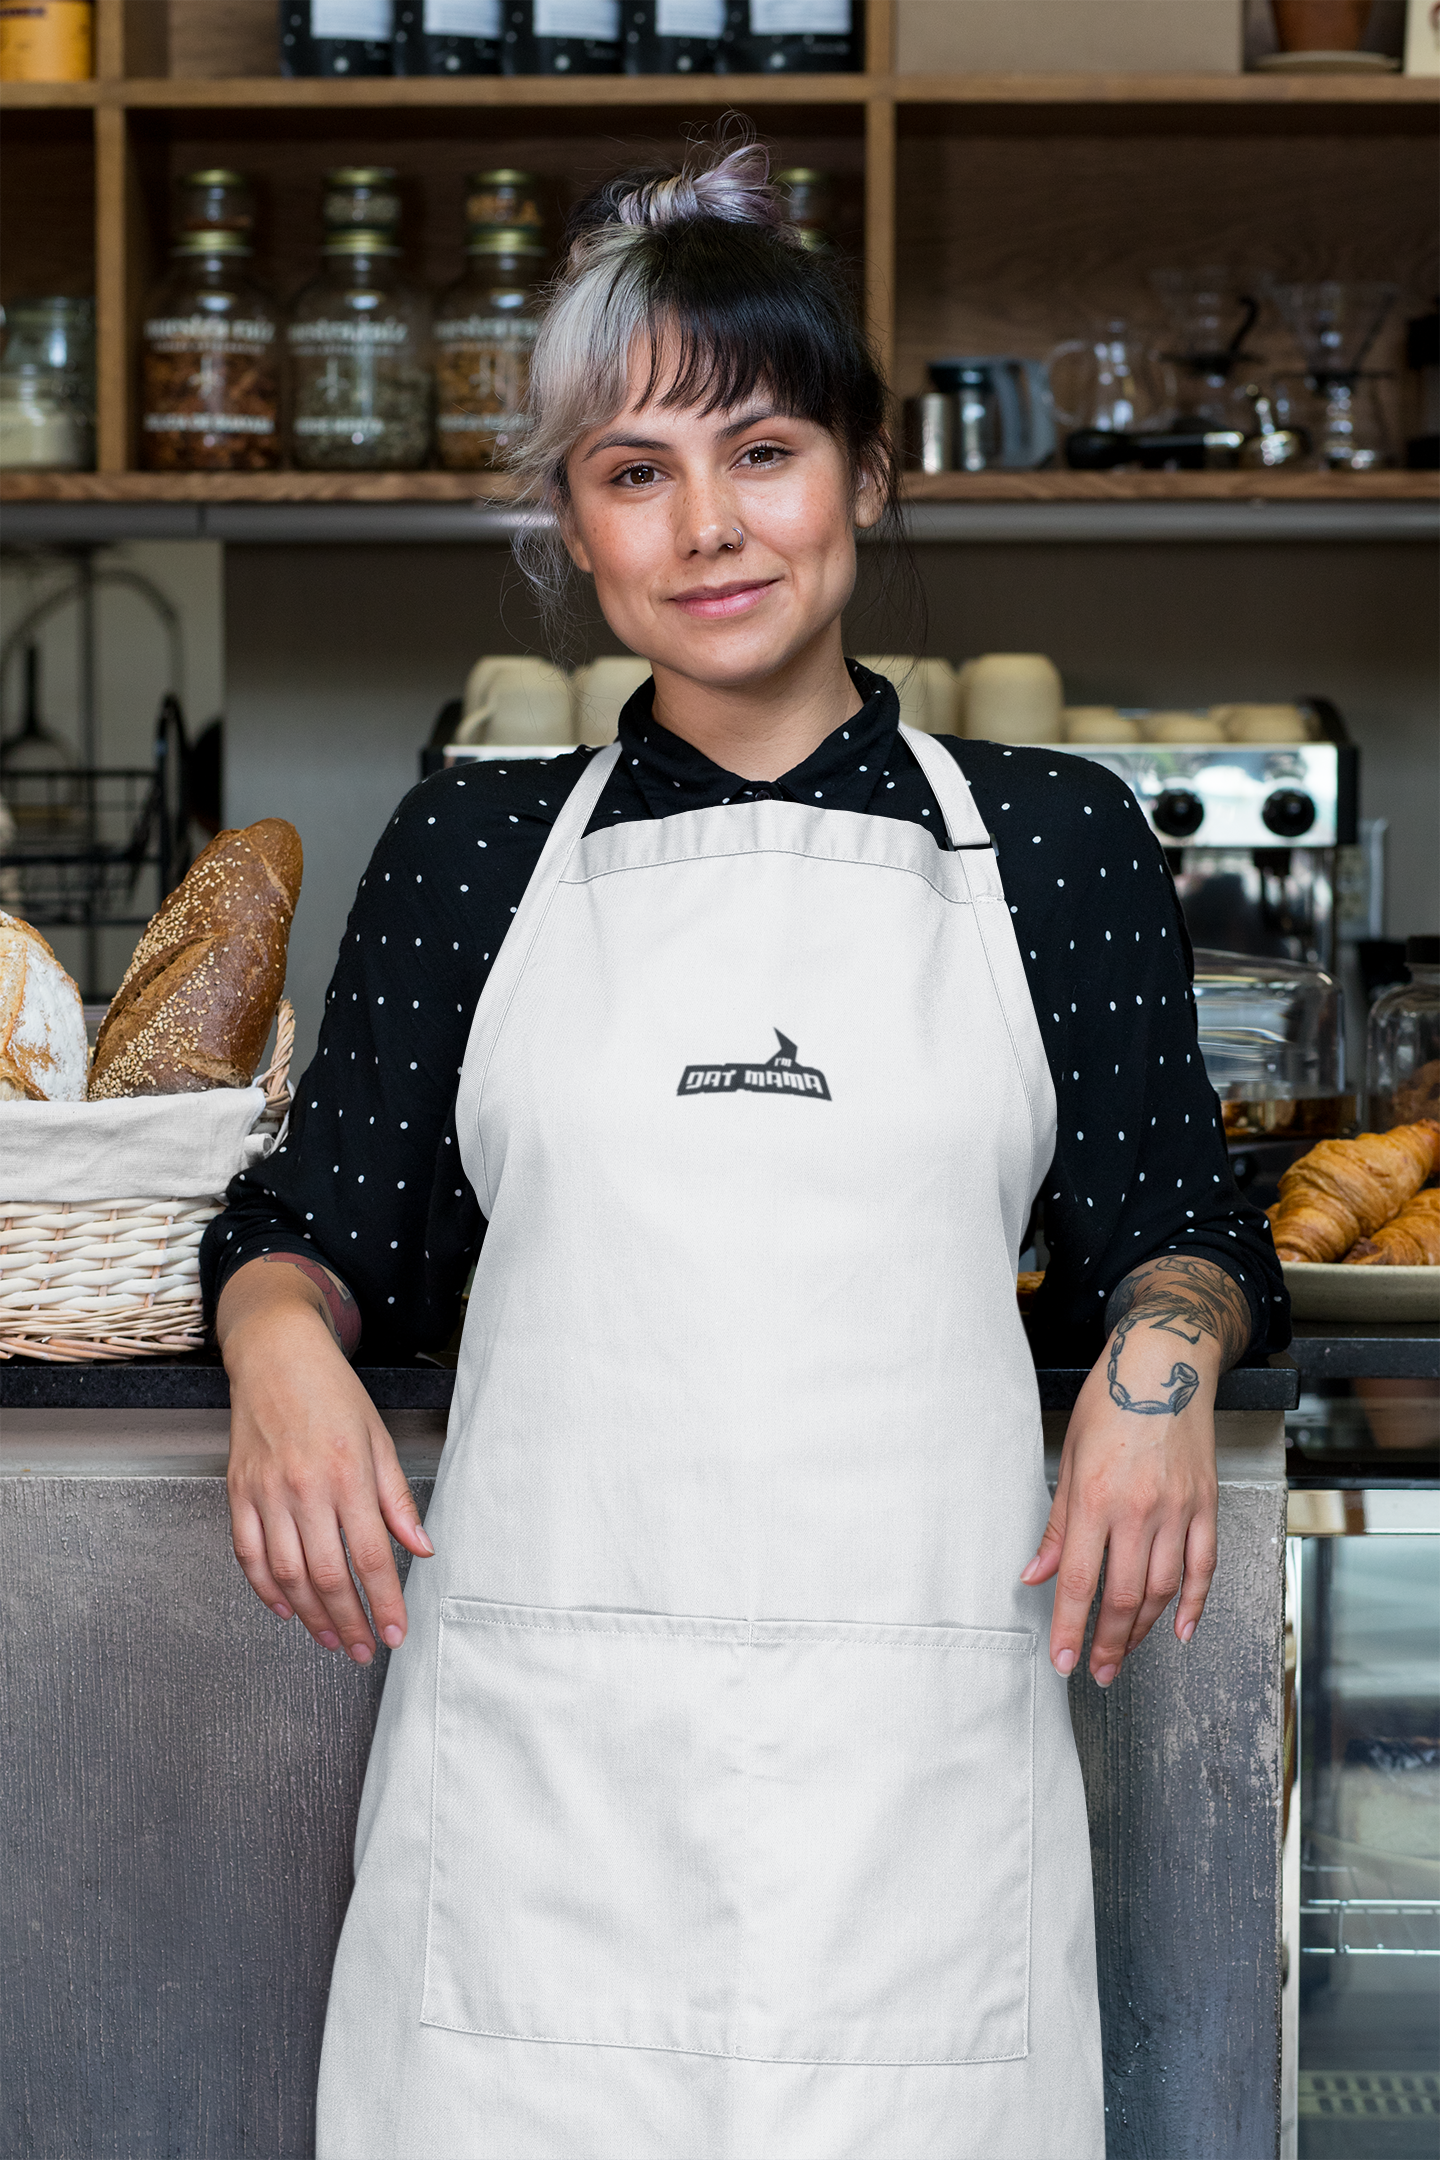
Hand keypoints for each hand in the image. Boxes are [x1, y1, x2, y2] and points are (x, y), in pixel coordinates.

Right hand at [219, 1257, 433, 1664]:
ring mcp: (267, 1493)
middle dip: (349, 1621)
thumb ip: (397, 1499)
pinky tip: (286, 1609)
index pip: (371, 1556)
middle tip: (364, 1649)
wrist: (276, 1355)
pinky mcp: (239, 1493)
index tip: (396, 1632)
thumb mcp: (379, 1439)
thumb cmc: (332, 1392)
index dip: (384, 1602)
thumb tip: (420, 1549)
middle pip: (327, 1575)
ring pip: (287, 1574)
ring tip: (332, 1638)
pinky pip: (249, 1554)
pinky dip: (266, 1589)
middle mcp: (305, 1489)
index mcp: (348, 1475)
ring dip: (311, 1616)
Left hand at [1021, 1257, 1247, 1685]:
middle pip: (1124, 1596)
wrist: (1166, 1364)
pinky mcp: (1207, 1505)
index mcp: (1095, 1497)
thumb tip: (1035, 1574)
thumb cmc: (1110, 1402)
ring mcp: (1178, 1509)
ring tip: (1125, 1653)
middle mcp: (1138, 1509)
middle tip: (1095, 1670)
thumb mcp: (1067, 1455)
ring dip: (1144, 1630)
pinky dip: (1194, 1604)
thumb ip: (1056, 1523)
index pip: (1078, 1581)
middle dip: (1107, 1642)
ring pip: (1164, 1590)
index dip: (1069, 1628)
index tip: (1062, 1661)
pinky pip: (1203, 1566)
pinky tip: (1183, 1630)